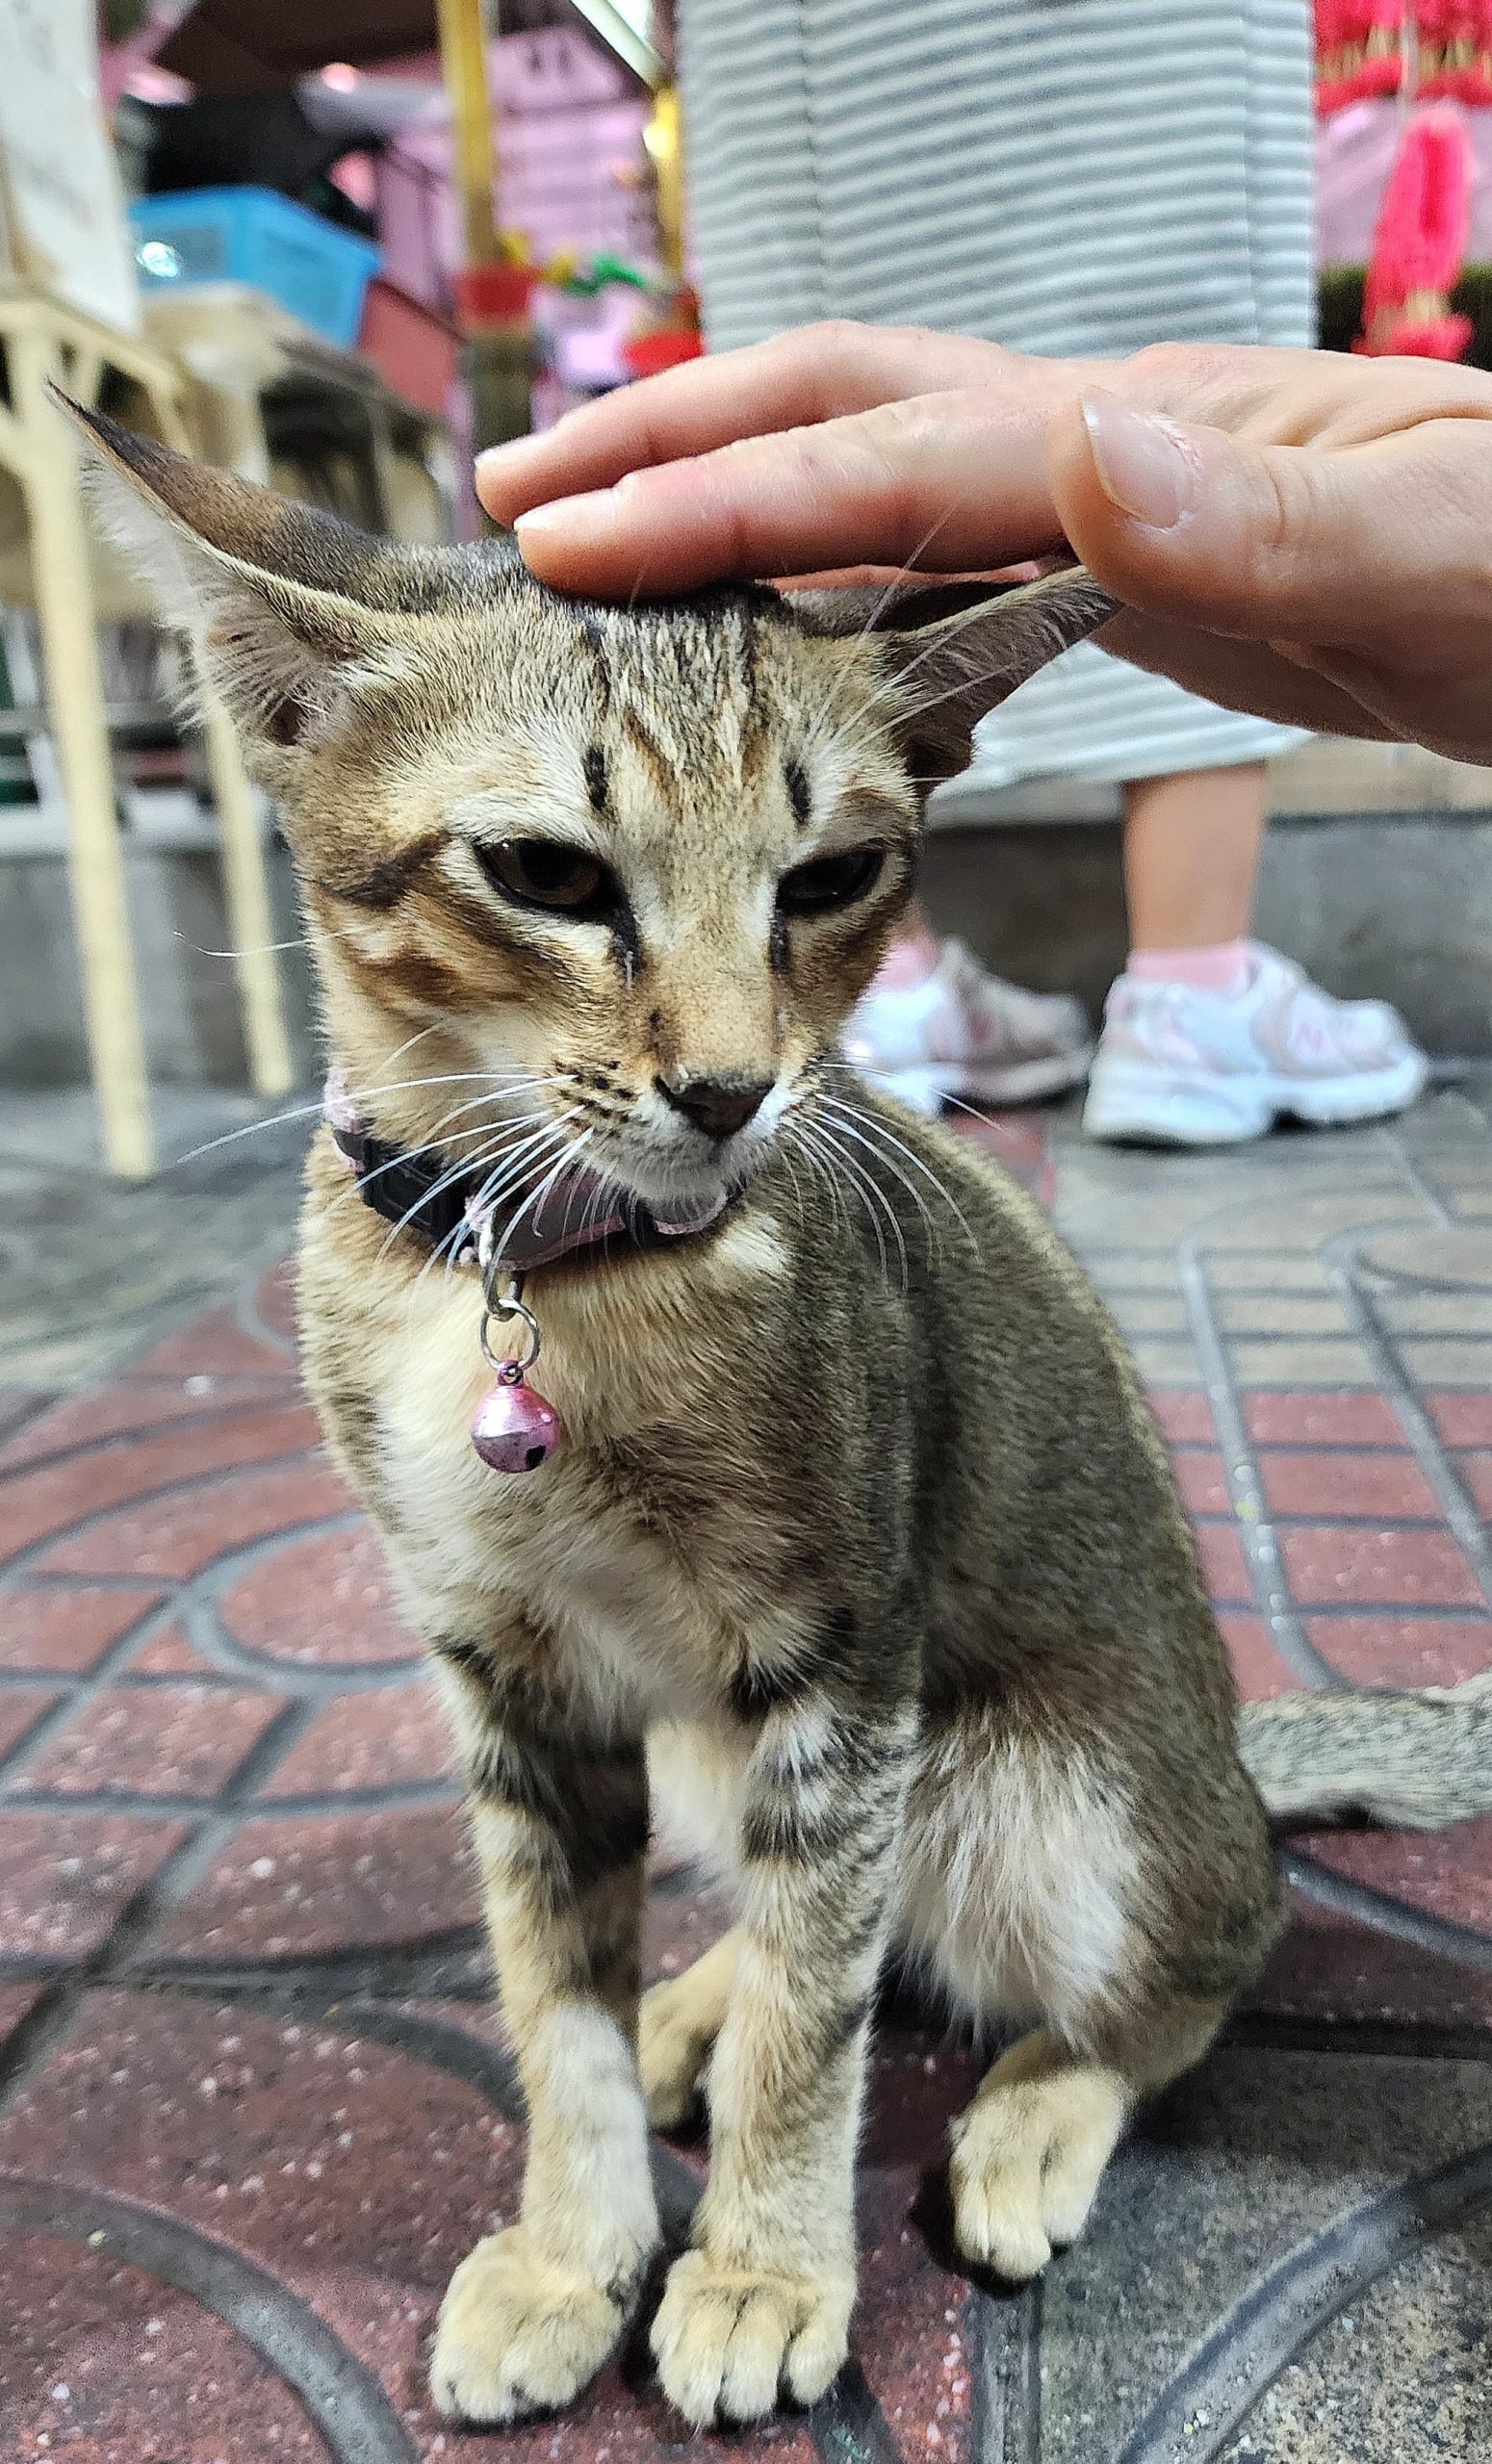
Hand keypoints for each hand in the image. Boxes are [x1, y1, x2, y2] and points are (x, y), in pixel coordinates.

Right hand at [476, 324, 1491, 764]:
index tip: (567, 546)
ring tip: (602, 547)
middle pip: (847, 404)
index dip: (723, 497)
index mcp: (1156, 438)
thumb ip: (1267, 523)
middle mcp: (1110, 443)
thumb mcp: (1442, 561)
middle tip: (521, 503)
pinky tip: (781, 615)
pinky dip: (824, 560)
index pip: (893, 458)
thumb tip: (1084, 450)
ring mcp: (1115, 493)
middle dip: (674, 441)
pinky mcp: (1128, 558)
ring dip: (730, 490)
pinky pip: (935, 544)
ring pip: (877, 465)